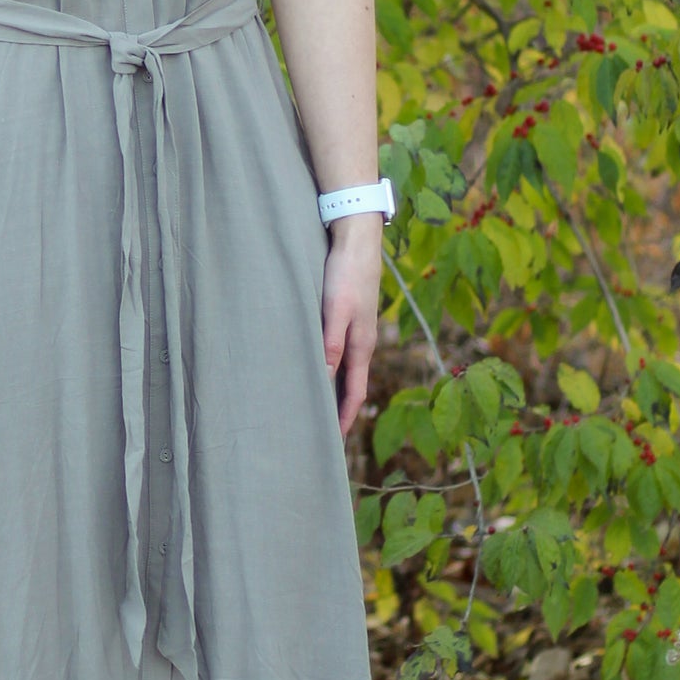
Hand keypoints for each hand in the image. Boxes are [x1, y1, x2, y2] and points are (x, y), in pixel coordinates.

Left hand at [321, 214, 380, 437]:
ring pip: (346, 367)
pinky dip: (331, 366)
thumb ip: (331, 342)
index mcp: (362, 345)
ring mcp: (357, 328)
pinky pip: (341, 350)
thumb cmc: (345, 274)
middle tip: (322, 431)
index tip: (334, 442)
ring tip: (317, 404)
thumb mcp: (337, 310)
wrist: (356, 238)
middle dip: (340, 408)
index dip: (345, 417)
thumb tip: (325, 377)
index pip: (355, 392)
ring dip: (335, 388)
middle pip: (352, 383)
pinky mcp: (349, 315)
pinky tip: (318, 365)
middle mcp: (362, 341)